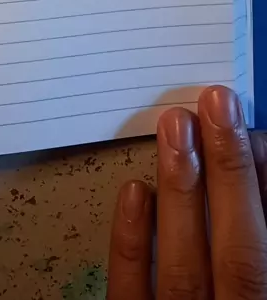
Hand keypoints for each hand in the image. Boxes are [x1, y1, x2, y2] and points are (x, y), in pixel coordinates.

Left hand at [107, 85, 266, 297]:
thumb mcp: (256, 280)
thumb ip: (257, 239)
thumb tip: (252, 162)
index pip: (260, 249)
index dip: (250, 181)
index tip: (244, 124)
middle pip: (234, 251)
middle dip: (226, 170)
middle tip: (215, 104)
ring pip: (181, 266)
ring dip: (180, 189)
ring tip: (175, 126)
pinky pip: (129, 292)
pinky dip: (132, 240)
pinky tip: (134, 190)